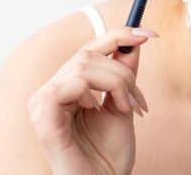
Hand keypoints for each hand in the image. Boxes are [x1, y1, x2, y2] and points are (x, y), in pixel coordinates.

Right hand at [28, 27, 154, 174]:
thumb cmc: (107, 156)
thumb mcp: (122, 107)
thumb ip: (123, 76)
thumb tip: (133, 42)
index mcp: (67, 88)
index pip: (88, 50)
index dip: (117, 36)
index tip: (148, 34)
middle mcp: (50, 91)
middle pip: (88, 55)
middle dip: (122, 73)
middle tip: (137, 101)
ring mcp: (42, 103)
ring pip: (81, 67)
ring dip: (114, 84)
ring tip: (125, 109)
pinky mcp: (42, 117)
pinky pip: (66, 85)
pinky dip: (89, 93)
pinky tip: (96, 110)